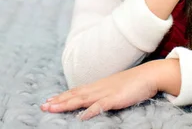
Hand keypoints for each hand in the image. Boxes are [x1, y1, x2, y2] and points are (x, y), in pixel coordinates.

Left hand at [41, 63, 157, 119]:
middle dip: (58, 101)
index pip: (76, 91)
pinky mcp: (115, 99)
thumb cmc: (134, 82)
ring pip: (81, 100)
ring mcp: (106, 93)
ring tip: (52, 109)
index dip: (62, 96)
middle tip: (43, 107)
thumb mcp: (115, 87)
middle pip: (74, 95)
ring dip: (66, 104)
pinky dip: (89, 112)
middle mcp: (98, 88)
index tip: (49, 101)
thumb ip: (103, 94)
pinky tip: (81, 117)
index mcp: (98, 86)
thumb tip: (93, 102)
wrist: (149, 75)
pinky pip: (100, 106)